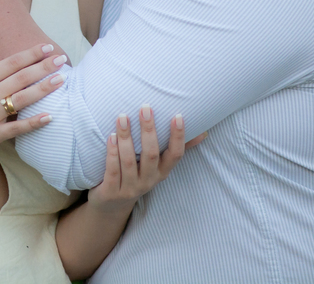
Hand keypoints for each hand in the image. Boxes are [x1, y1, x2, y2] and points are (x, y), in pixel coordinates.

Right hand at [0, 24, 66, 159]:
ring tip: (61, 80)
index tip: (47, 48)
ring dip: (44, 90)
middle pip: (21, 79)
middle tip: (62, 60)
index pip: (11, 63)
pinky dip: (34, 122)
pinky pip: (17, 128)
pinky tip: (50, 116)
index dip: (31, 54)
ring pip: (23, 100)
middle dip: (44, 68)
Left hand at [85, 106, 206, 213]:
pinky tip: (110, 137)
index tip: (177, 116)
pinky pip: (113, 170)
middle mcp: (148, 181)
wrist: (112, 205)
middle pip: (151, 155)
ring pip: (128, 161)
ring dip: (126, 138)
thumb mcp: (157, 166)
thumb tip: (203, 132)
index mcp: (161, 172)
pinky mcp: (112, 192)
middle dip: (148, 130)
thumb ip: (175, 148)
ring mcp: (130, 188)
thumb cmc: (137, 175)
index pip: (175, 155)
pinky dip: (112, 153)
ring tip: (123, 117)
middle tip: (145, 107)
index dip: (178, 137)